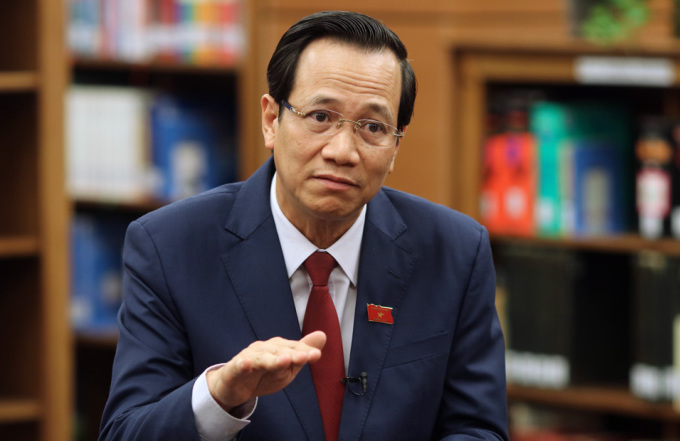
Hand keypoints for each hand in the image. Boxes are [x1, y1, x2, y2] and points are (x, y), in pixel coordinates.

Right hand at [206, 331, 325, 411]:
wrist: (235, 387)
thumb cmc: (264, 374)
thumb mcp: (287, 368)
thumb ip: (302, 353)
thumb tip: (322, 335)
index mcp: (278, 348)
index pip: (293, 349)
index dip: (304, 351)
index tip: (316, 355)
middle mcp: (264, 348)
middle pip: (279, 351)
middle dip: (291, 354)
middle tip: (303, 357)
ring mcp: (249, 357)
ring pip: (262, 358)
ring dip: (272, 359)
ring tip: (284, 361)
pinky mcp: (235, 368)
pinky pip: (240, 365)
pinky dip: (244, 364)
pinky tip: (248, 364)